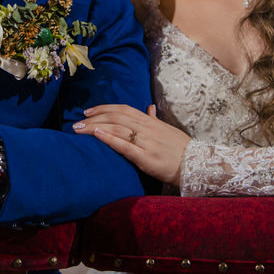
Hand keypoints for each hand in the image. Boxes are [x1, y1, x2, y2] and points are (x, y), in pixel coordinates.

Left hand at [74, 104, 188, 185]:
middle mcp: (147, 128)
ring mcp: (147, 142)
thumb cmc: (180, 148)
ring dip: (95, 127)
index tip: (88, 111)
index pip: (123, 109)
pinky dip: (109, 138)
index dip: (104, 108)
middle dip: (94, 118)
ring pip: (117, 129)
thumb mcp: (167, 129)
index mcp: (151, 121)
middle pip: (116, 117)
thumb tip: (149, 108)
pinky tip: (96, 135)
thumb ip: (154, 119)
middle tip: (77, 121)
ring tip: (79, 129)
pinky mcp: (146, 158)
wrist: (196, 164)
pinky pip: (125, 145)